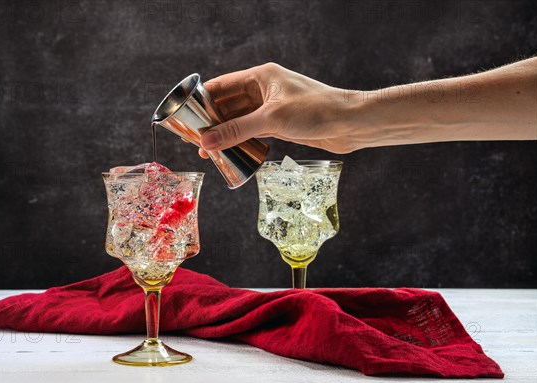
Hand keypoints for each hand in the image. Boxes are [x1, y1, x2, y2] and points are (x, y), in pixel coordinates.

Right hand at [198, 62, 365, 157]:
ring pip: (240, 119)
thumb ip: (237, 130)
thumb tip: (207, 142)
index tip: (186, 116)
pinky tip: (230, 151)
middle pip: (228, 104)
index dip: (202, 100)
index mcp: (261, 77)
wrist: (350, 123)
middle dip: (212, 121)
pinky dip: (240, 139)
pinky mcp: (280, 124)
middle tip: (195, 139)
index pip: (221, 86)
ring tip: (208, 150)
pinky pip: (252, 130)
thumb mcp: (272, 120)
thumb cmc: (317, 110)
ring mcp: (272, 107)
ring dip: (225, 133)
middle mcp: (264, 90)